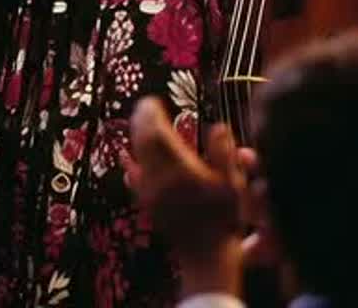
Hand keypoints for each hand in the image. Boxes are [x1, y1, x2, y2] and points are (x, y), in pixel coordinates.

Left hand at [124, 97, 247, 295]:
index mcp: (180, 169)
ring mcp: (151, 193)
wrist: (207, 258)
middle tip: (143, 105)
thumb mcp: (232, 185)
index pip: (157, 133)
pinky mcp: (149, 205)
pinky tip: (125, 156)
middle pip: (143, 142)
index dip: (151, 114)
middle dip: (141, 120)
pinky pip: (134, 178)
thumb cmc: (223, 220)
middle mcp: (160, 179)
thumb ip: (224, 154)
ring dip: (136, 136)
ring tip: (139, 122)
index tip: (152, 100)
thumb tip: (219, 126)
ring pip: (137, 157)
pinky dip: (129, 163)